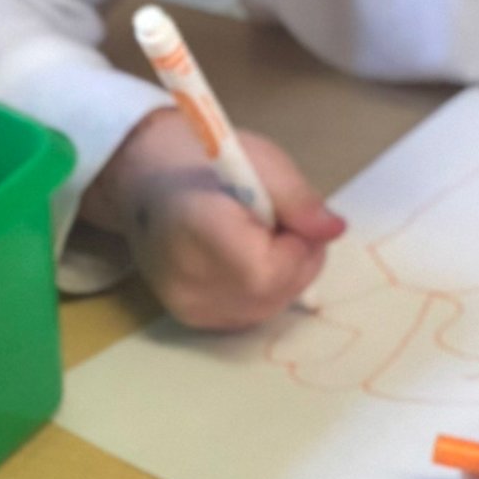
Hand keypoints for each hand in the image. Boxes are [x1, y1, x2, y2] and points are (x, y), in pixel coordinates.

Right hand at [86, 103, 342, 328]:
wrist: (144, 179)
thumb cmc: (203, 160)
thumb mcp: (260, 161)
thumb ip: (299, 199)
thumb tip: (335, 231)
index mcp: (199, 232)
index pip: (271, 270)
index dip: (296, 246)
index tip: (286, 216)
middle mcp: (188, 279)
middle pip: (275, 294)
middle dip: (297, 261)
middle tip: (278, 224)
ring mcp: (187, 305)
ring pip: (269, 308)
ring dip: (283, 276)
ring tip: (257, 238)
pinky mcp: (191, 318)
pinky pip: (251, 314)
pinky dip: (262, 290)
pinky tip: (244, 260)